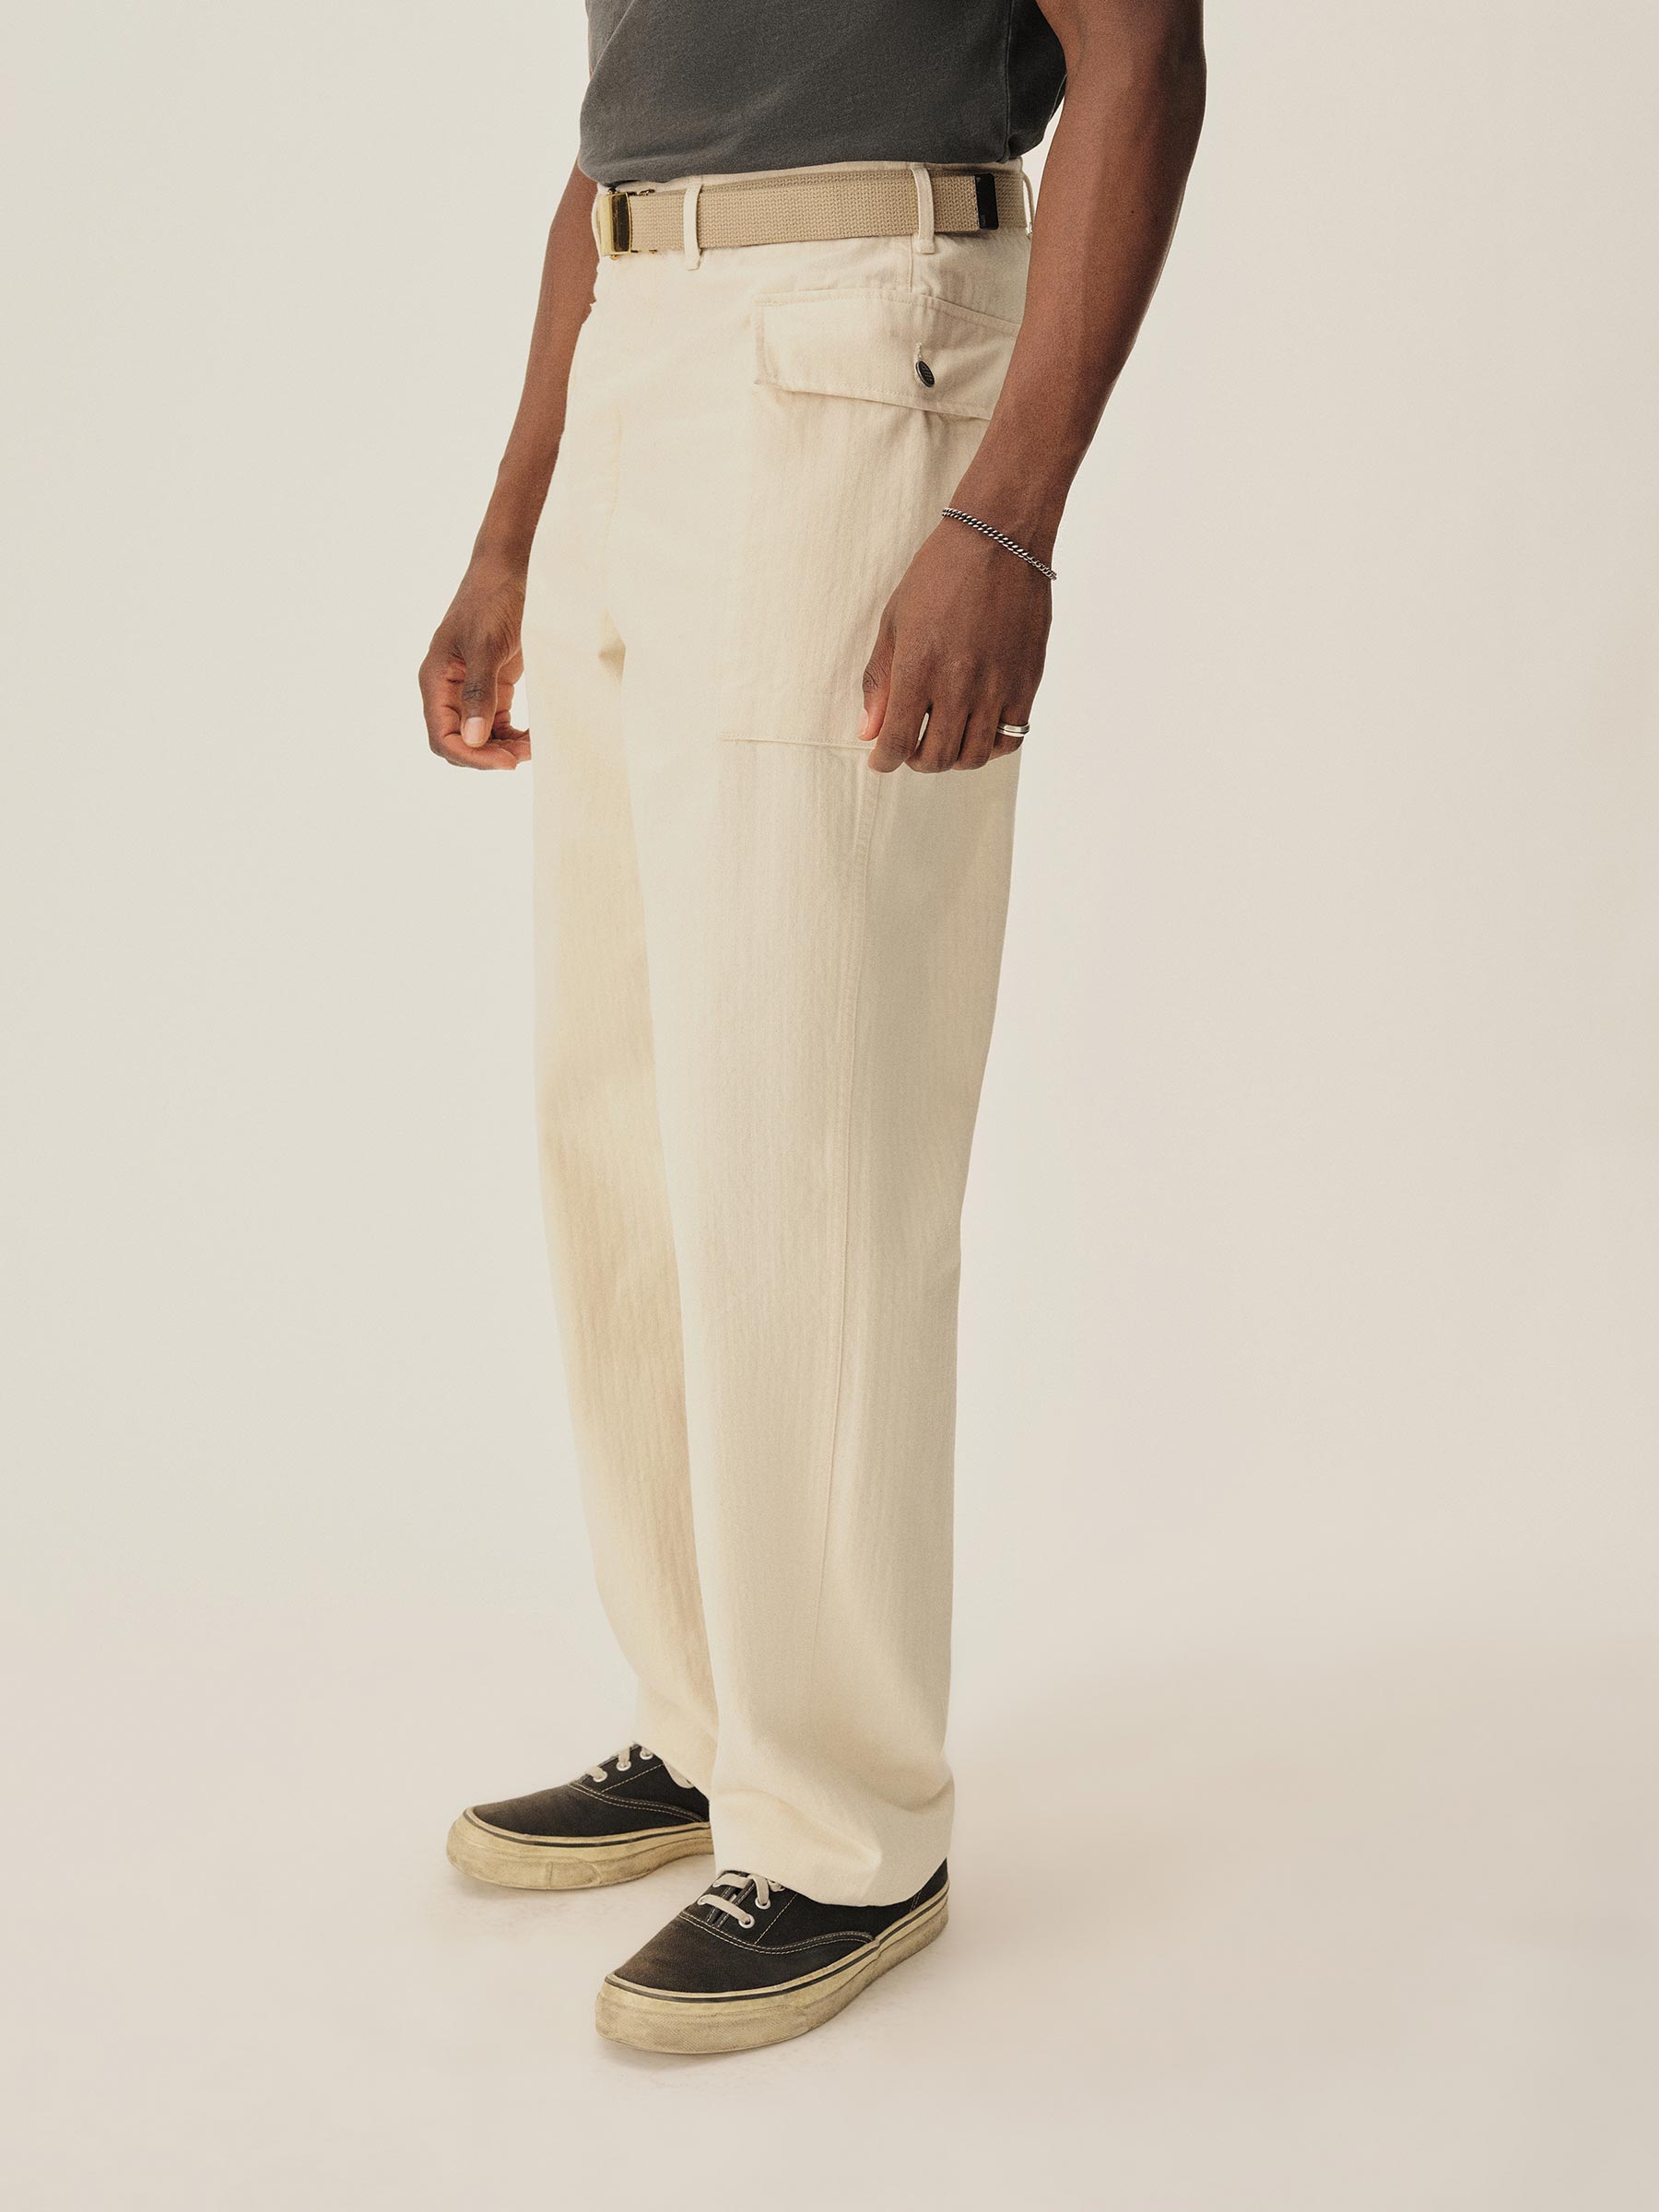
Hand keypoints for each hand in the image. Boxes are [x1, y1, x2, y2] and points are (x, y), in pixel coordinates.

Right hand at [419, 559, 530, 771]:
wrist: (514, 567)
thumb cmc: (494, 599)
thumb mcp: (487, 644)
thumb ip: (480, 691)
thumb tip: (473, 739)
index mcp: (436, 679)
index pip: (443, 736)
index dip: (472, 756)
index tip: (508, 761)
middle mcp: (449, 688)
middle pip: (459, 742)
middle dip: (488, 756)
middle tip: (524, 756)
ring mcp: (471, 688)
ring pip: (480, 737)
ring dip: (504, 748)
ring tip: (534, 747)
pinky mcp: (494, 684)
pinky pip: (498, 723)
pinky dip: (514, 735)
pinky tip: (534, 737)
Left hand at [858, 521, 1050, 773]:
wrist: (999, 541)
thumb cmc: (939, 575)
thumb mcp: (894, 622)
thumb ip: (880, 682)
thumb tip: (867, 732)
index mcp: (919, 668)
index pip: (898, 743)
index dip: (884, 761)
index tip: (880, 759)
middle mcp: (959, 685)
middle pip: (935, 758)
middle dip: (915, 760)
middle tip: (911, 745)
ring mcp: (997, 687)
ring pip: (973, 757)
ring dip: (952, 758)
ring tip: (943, 738)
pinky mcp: (1026, 683)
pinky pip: (1009, 739)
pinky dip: (989, 746)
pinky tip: (977, 728)